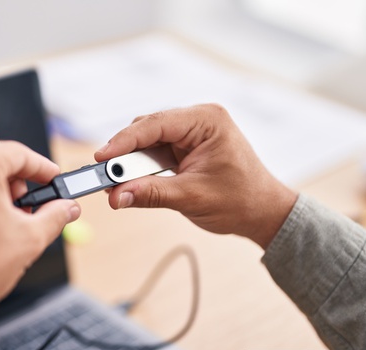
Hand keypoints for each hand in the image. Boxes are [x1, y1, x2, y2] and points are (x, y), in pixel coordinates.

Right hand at [95, 105, 296, 248]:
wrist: (263, 213)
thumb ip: (152, 194)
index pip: (155, 123)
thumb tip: (117, 196)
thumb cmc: (241, 200)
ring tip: (116, 184)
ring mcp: (191, 135)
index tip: (102, 158)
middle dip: (125, 154)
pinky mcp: (185, 150)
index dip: (124, 140)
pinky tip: (131, 183)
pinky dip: (141, 169)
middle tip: (105, 177)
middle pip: (147, 130)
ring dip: (131, 164)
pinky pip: (154, 154)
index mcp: (206, 121)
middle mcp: (198, 121)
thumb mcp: (192, 197)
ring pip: (147, 143)